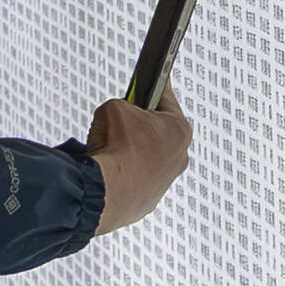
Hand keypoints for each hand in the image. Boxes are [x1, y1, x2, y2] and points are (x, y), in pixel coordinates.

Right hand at [85, 92, 194, 234]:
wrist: (105, 190)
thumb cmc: (116, 150)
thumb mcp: (115, 106)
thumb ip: (122, 104)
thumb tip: (117, 112)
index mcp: (179, 129)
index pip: (164, 98)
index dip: (147, 89)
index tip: (142, 85)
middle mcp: (179, 157)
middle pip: (157, 131)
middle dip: (138, 126)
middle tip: (119, 124)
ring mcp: (165, 181)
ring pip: (147, 158)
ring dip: (131, 153)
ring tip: (111, 151)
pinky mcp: (149, 200)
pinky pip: (136, 180)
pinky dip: (124, 174)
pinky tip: (110, 170)